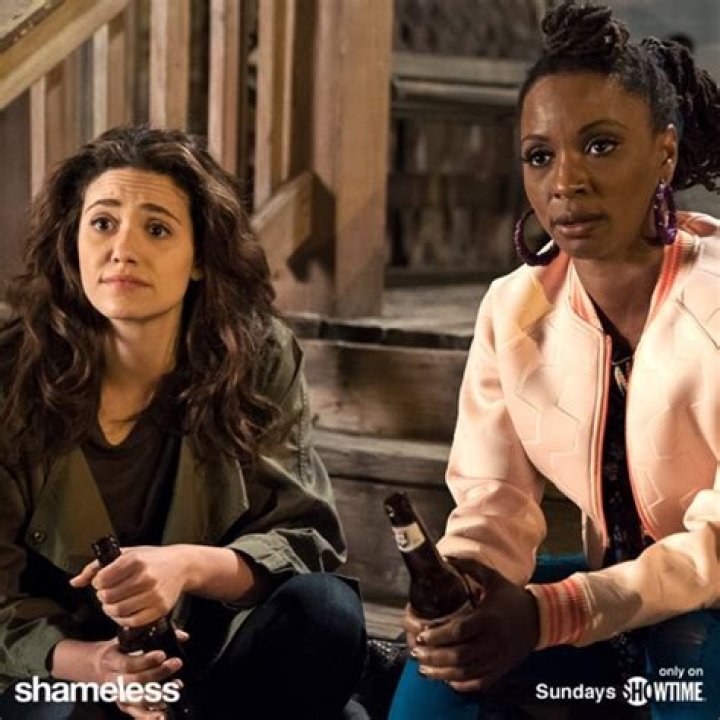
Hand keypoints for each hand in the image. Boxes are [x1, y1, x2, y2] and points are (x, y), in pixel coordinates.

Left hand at [71, 545, 189, 626]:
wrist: (181, 565)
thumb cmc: (151, 559)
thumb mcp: (126, 554)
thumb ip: (96, 567)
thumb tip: (74, 583)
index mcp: (135, 560)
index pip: (102, 579)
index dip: (98, 582)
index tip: (103, 580)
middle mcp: (145, 577)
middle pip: (108, 597)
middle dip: (104, 597)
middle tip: (109, 593)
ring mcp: (154, 594)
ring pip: (118, 611)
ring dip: (111, 609)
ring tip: (115, 603)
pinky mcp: (160, 608)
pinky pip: (132, 622)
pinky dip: (123, 620)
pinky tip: (125, 611)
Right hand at [91, 637, 183, 718]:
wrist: (97, 667)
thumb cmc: (118, 649)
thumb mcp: (129, 639)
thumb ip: (155, 636)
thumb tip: (183, 636)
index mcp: (111, 661)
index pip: (127, 664)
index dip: (145, 661)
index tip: (162, 654)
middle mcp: (112, 680)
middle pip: (135, 681)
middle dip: (158, 673)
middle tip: (176, 663)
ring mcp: (117, 694)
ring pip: (136, 700)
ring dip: (157, 696)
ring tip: (175, 688)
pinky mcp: (123, 705)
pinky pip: (136, 713)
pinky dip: (149, 714)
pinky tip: (163, 713)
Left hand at [404, 559, 538, 692]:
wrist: (539, 619)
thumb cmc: (511, 597)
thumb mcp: (493, 577)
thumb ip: (469, 566)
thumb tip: (445, 557)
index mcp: (488, 618)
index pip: (459, 631)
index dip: (438, 636)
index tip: (422, 636)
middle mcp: (493, 642)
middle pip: (459, 656)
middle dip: (434, 657)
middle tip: (417, 653)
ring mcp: (497, 659)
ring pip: (466, 673)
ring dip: (442, 673)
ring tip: (424, 669)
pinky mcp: (501, 670)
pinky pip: (479, 683)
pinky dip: (461, 684)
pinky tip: (446, 679)